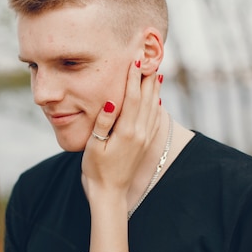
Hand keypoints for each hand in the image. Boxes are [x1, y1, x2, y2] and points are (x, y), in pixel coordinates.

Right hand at [82, 60, 161, 196]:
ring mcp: (145, 139)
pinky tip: (157, 98)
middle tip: (150, 58)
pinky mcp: (146, 144)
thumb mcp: (95, 146)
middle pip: (148, 99)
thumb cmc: (96, 170)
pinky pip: (154, 120)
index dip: (134, 78)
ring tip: (156, 71)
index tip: (135, 60)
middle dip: (148, 77)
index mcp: (127, 131)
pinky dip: (156, 105)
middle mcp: (141, 133)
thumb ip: (103, 123)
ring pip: (153, 108)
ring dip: (155, 89)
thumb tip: (111, 101)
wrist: (110, 193)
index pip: (133, 97)